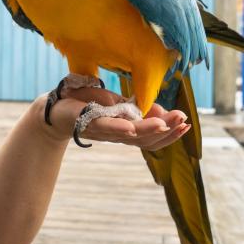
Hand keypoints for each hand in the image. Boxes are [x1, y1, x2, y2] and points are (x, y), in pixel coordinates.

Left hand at [35, 86, 189, 150]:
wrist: (56, 105)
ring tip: (167, 124)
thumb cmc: (86, 103)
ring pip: (130, 135)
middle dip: (167, 131)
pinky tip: (131, 127)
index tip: (186, 123)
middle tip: (184, 122)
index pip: (151, 136)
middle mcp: (116, 134)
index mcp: (124, 129)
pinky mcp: (88, 122)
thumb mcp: (116, 103)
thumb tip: (160, 109)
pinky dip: (119, 128)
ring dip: (149, 130)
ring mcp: (103, 130)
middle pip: (145, 139)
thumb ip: (136, 108)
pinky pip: (105, 127)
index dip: (170, 132)